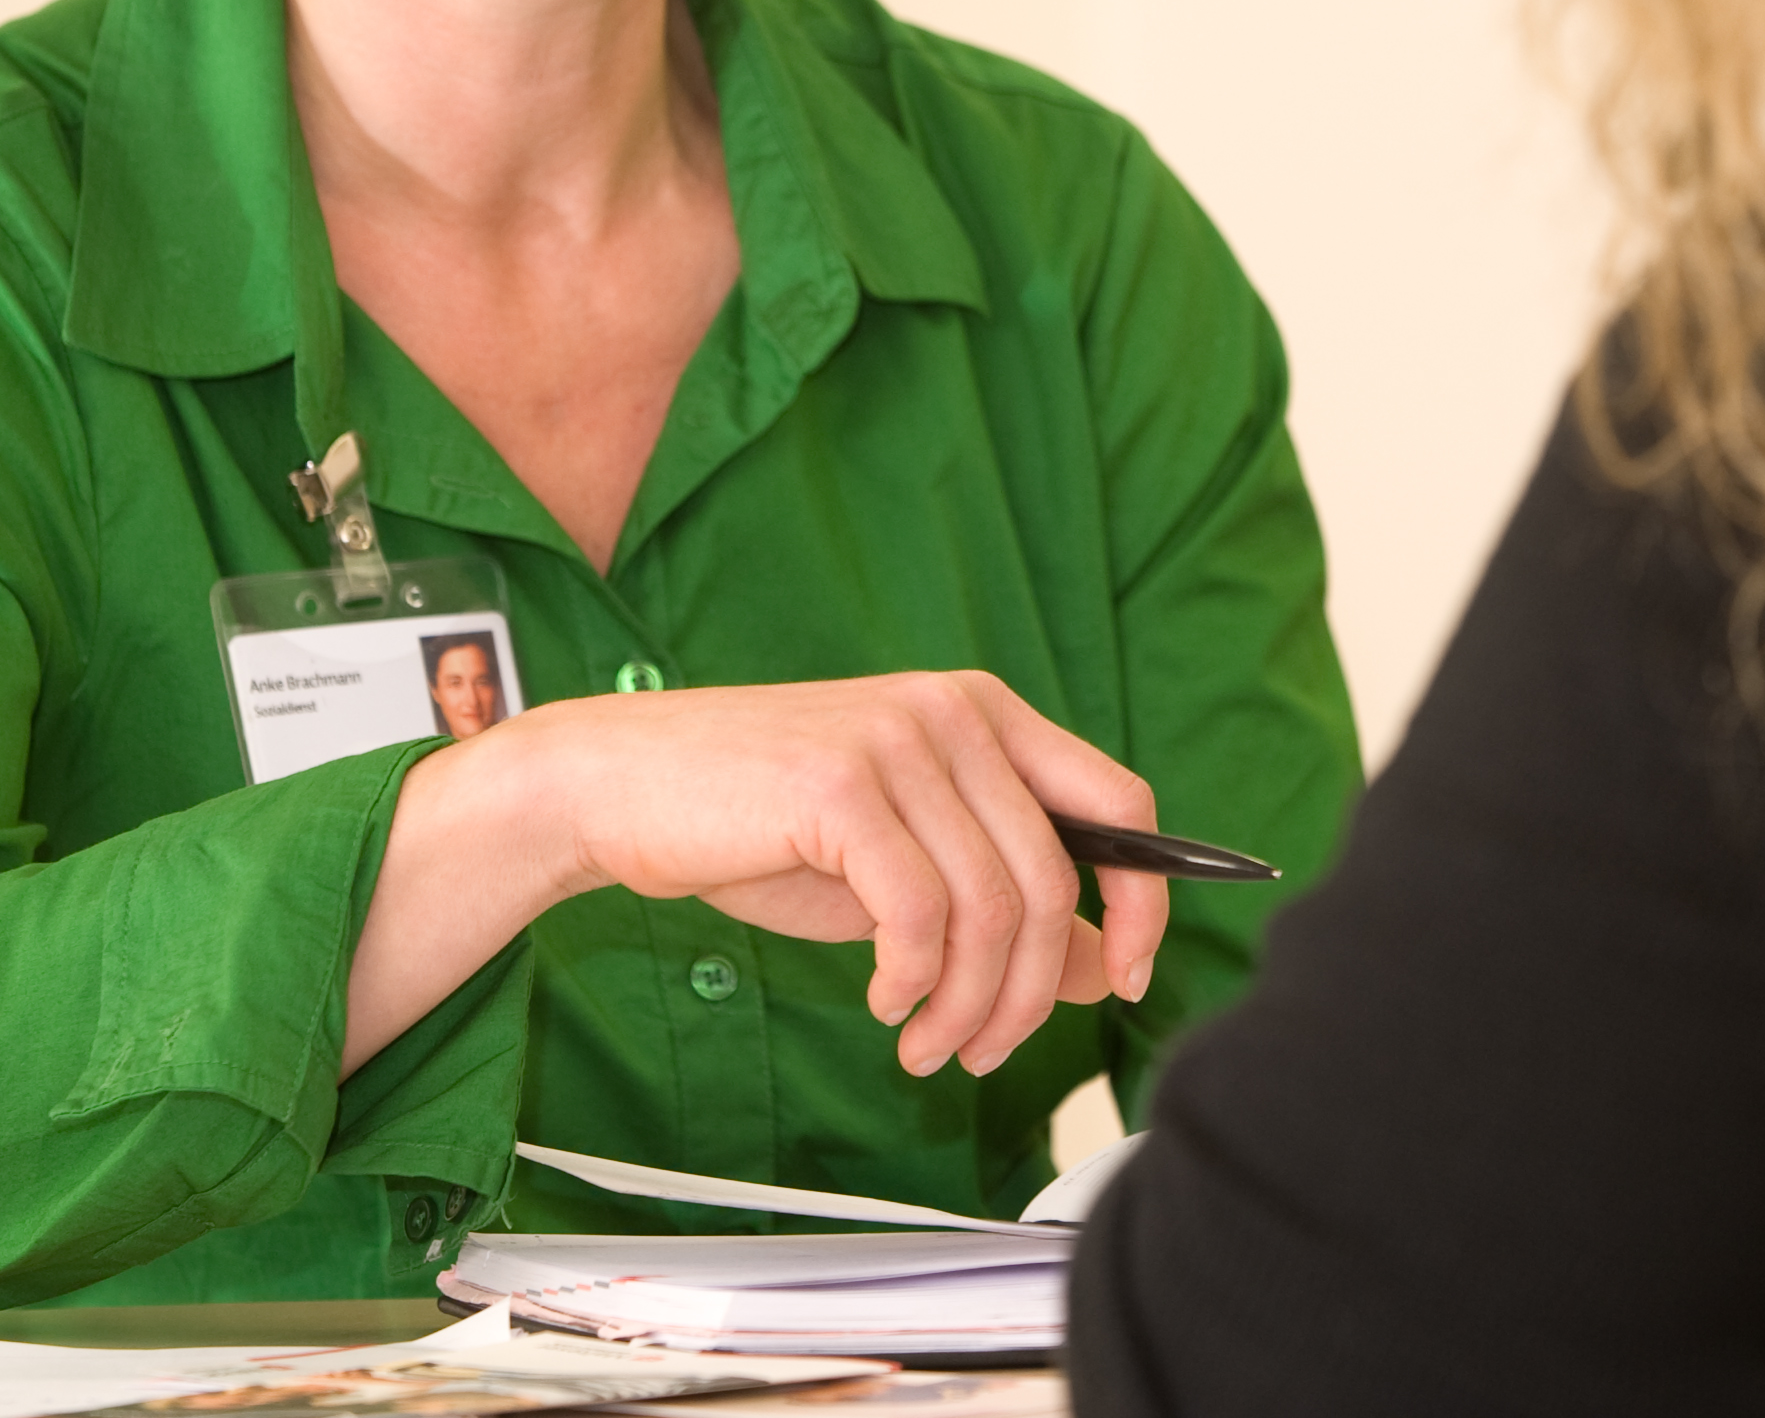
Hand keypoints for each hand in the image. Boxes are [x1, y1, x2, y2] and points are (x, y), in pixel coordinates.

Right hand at [392, 669, 1171, 1080]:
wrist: (621, 786)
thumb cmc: (760, 824)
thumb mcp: (903, 863)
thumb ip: (999, 896)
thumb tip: (1103, 965)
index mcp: (985, 714)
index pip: (1119, 803)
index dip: (1143, 903)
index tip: (1130, 980)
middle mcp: (956, 713)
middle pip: (1056, 880)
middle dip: (1032, 994)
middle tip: (981, 1051)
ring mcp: (899, 741)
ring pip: (993, 909)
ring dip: (968, 1006)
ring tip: (925, 1044)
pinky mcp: (842, 787)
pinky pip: (920, 916)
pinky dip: (913, 983)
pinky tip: (881, 1003)